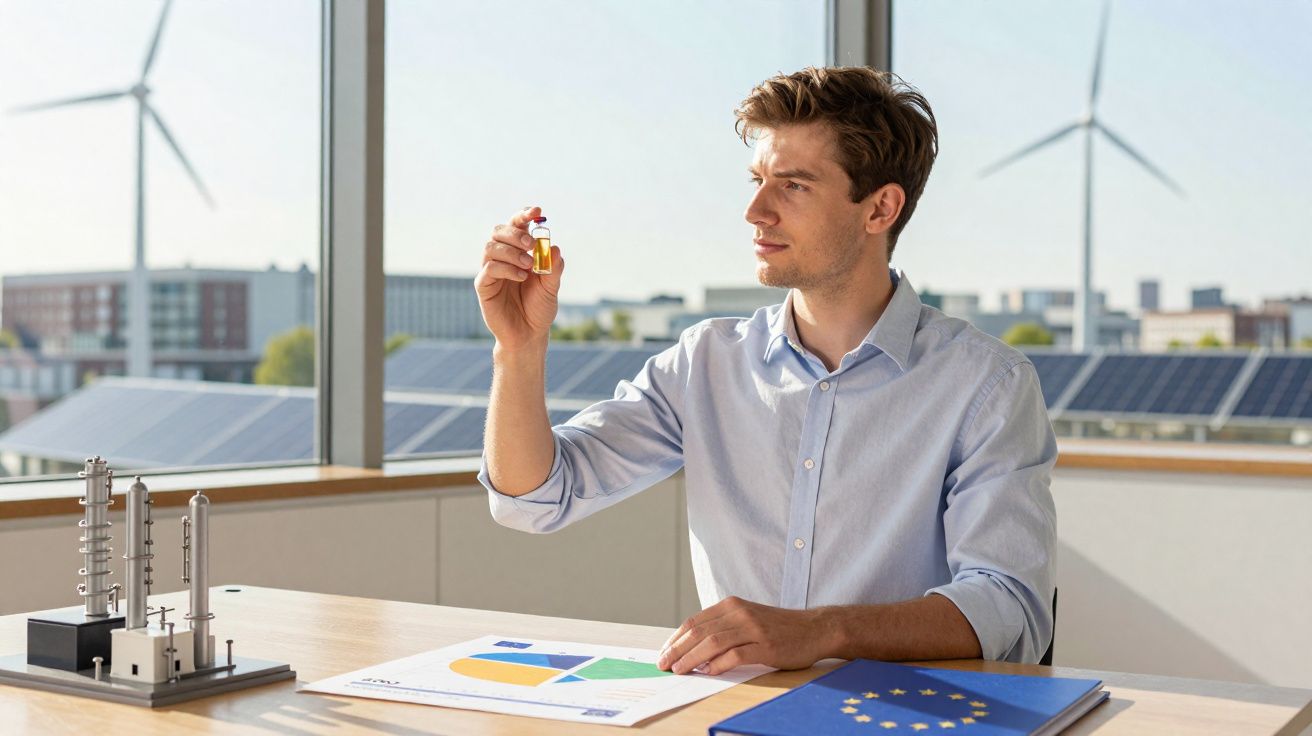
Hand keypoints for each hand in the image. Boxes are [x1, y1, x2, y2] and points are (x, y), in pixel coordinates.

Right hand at [474, 205, 564, 350]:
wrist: (529, 335)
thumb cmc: (539, 309)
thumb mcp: (551, 287)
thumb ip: (553, 268)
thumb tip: (554, 247)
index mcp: (519, 252)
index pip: (517, 226)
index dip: (524, 215)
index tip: (537, 211)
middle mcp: (502, 258)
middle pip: (499, 230)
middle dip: (515, 233)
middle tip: (531, 244)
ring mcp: (491, 271)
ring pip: (491, 247)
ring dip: (511, 251)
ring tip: (528, 265)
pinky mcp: (484, 286)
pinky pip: (489, 268)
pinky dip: (507, 268)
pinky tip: (522, 277)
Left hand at [656, 596, 834, 675]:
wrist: (814, 628)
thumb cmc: (778, 627)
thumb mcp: (747, 618)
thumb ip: (723, 628)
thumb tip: (693, 649)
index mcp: (732, 605)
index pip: (694, 621)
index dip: (675, 639)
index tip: (664, 653)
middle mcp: (740, 613)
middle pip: (699, 632)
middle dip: (677, 650)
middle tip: (664, 665)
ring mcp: (753, 628)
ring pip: (712, 643)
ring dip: (691, 659)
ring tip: (679, 670)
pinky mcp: (765, 646)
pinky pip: (735, 655)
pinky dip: (718, 665)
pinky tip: (708, 672)